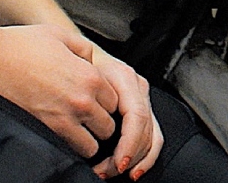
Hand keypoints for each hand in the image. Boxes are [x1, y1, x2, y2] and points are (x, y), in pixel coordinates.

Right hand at [0, 23, 119, 157]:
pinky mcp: (46, 130)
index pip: (116, 101)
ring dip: (87, 139)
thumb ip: (84, 50)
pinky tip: (62, 136)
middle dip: (100, 124)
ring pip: (93, 144)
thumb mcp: (61, 36)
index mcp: (90, 76)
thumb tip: (92, 64)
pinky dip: (70, 146)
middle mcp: (82, 100)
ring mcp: (65, 118)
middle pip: (109, 126)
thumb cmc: (21, 45)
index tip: (95, 103)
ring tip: (76, 131)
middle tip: (87, 120)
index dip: (106, 103)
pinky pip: (70, 149)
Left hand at [87, 45, 164, 179]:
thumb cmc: (74, 63)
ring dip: (135, 160)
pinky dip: (146, 156)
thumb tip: (78, 116)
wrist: (80, 55)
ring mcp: (141, 99)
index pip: (136, 116)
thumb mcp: (74, 67)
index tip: (118, 163)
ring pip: (151, 137)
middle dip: (127, 157)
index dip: (129, 144)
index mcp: (124, 78)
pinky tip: (134, 170)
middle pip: (144, 130)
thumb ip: (79, 86)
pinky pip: (153, 137)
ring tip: (110, 172)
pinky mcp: (141, 110)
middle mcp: (137, 88)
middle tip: (105, 171)